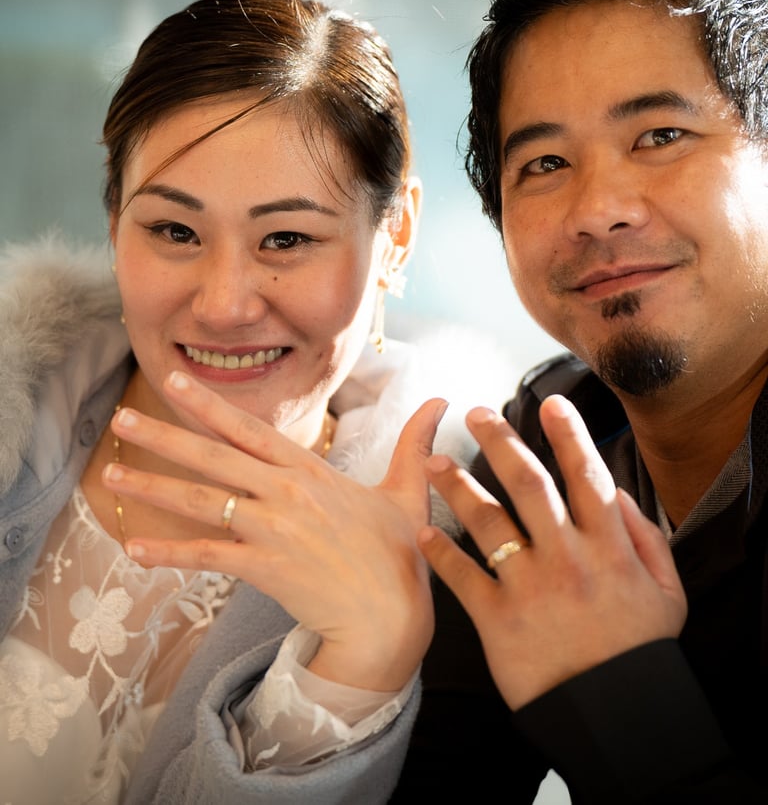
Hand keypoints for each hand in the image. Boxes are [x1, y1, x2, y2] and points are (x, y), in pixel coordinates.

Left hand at [103, 371, 446, 692]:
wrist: (390, 617)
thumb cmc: (398, 554)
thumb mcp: (407, 492)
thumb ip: (415, 442)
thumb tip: (444, 401)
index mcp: (312, 471)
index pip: (252, 428)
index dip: (210, 404)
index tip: (174, 384)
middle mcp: (285, 492)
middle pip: (215, 456)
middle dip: (165, 436)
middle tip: (123, 421)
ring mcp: (271, 529)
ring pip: (202, 501)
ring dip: (154, 488)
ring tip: (111, 477)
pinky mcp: (262, 567)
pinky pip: (206, 557)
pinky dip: (169, 554)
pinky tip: (134, 548)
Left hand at [418, 395, 686, 709]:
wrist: (614, 716)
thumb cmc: (639, 651)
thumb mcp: (667, 592)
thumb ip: (647, 537)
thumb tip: (619, 494)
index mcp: (608, 548)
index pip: (586, 475)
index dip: (568, 434)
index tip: (550, 404)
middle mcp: (567, 557)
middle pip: (528, 484)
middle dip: (500, 440)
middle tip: (477, 414)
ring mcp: (530, 587)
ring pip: (487, 521)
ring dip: (457, 485)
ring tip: (433, 461)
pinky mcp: (499, 619)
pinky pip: (463, 577)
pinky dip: (440, 552)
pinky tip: (423, 530)